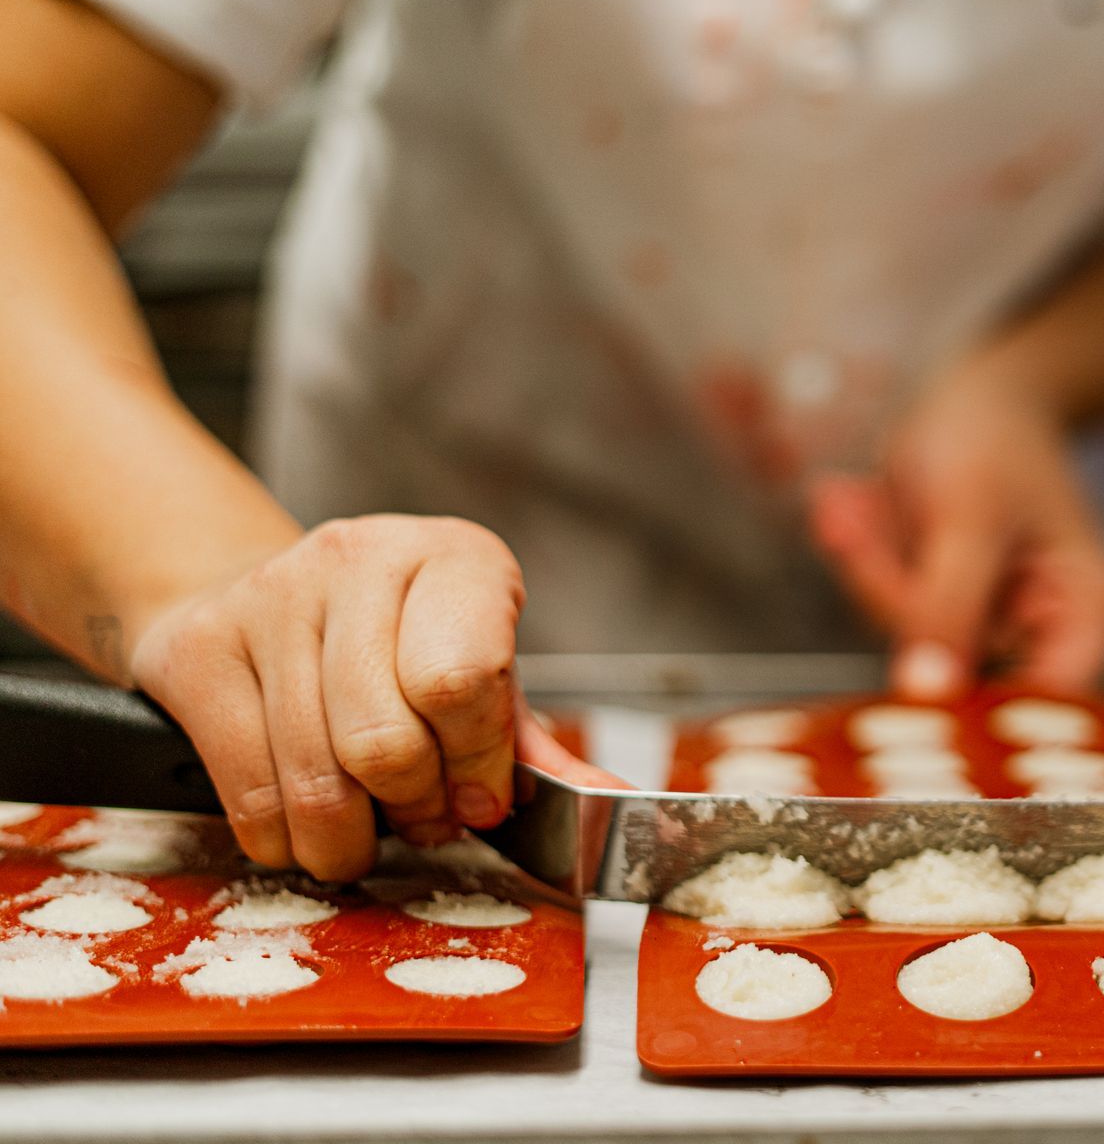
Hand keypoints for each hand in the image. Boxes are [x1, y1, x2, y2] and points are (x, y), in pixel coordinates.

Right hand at [128, 514, 610, 879]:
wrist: (270, 595)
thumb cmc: (402, 648)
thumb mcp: (486, 681)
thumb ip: (539, 751)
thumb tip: (610, 804)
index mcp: (457, 559)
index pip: (463, 681)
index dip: (476, 765)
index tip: (481, 799)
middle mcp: (361, 559)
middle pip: (384, 744)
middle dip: (413, 810)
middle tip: (422, 816)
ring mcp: (270, 597)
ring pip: (314, 782)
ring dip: (350, 841)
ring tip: (369, 823)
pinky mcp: (198, 648)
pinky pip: (248, 795)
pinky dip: (286, 841)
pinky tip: (308, 820)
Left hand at [808, 366, 1103, 699]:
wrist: (975, 393)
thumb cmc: (995, 439)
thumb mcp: (972, 516)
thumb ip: (950, 604)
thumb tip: (926, 693)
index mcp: (1084, 613)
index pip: (1042, 703)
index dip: (973, 704)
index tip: (901, 665)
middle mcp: (1039, 632)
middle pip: (954, 666)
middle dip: (891, 589)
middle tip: (850, 526)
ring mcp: (986, 623)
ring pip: (904, 634)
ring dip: (868, 562)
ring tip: (849, 501)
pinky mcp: (940, 608)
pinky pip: (883, 604)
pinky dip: (862, 551)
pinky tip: (850, 501)